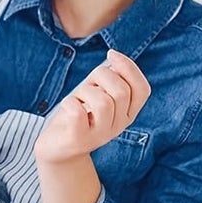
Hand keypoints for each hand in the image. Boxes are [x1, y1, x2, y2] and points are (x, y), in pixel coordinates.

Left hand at [34, 49, 150, 164]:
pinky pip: (78, 113)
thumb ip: (109, 79)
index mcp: (127, 113)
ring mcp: (100, 135)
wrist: (59, 148)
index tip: (110, 54)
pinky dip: (70, 102)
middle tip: (89, 83)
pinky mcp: (79, 140)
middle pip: (121, 92)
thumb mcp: (98, 93)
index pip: (142, 89)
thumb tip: (114, 58)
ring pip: (102, 102)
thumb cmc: (78, 113)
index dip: (129, 67)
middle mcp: (118, 126)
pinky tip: (68, 107)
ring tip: (78, 99)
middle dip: (102, 76)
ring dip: (85, 92)